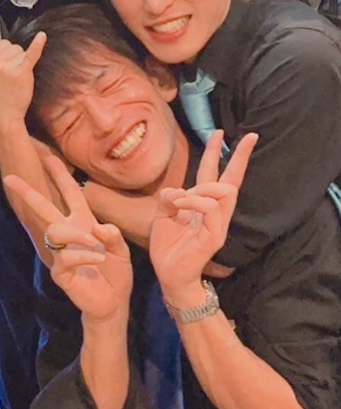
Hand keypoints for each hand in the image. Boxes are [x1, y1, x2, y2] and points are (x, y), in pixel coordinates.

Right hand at [0, 32, 45, 129]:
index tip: (1, 73)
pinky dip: (38, 45)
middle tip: (9, 78)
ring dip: (22, 65)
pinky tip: (42, 37)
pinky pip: (31, 54)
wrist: (3, 116)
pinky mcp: (21, 72)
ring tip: (15, 80)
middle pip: (14, 47)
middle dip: (14, 60)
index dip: (5, 57)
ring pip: (23, 52)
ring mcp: (7, 66)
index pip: (3, 45)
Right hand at [4, 154, 131, 321]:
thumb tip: (97, 229)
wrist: (112, 303)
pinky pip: (66, 256)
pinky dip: (85, 256)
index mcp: (83, 223)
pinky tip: (98, 261)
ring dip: (76, 234)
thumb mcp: (121, 250)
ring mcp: (60, 253)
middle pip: (44, 208)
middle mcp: (68, 234)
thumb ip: (112, 236)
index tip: (48, 156)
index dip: (60, 175)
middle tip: (9, 177)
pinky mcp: (59, 272)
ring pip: (55, 231)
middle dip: (28, 192)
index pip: (69, 194)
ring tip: (95, 244)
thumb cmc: (115, 274)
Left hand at [150, 131, 256, 296]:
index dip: (219, 154)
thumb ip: (169, 199)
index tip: (223, 132)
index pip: (215, 175)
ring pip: (223, 191)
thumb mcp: (163, 216)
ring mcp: (218, 224)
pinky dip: (194, 201)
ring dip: (199, 188)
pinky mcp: (215, 236)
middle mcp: (215, 212)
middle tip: (245, 135)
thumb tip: (175, 188)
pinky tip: (180, 206)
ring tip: (180, 198)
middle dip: (238, 156)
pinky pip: (211, 209)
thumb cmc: (168, 247)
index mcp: (201, 205)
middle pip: (231, 179)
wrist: (169, 276)